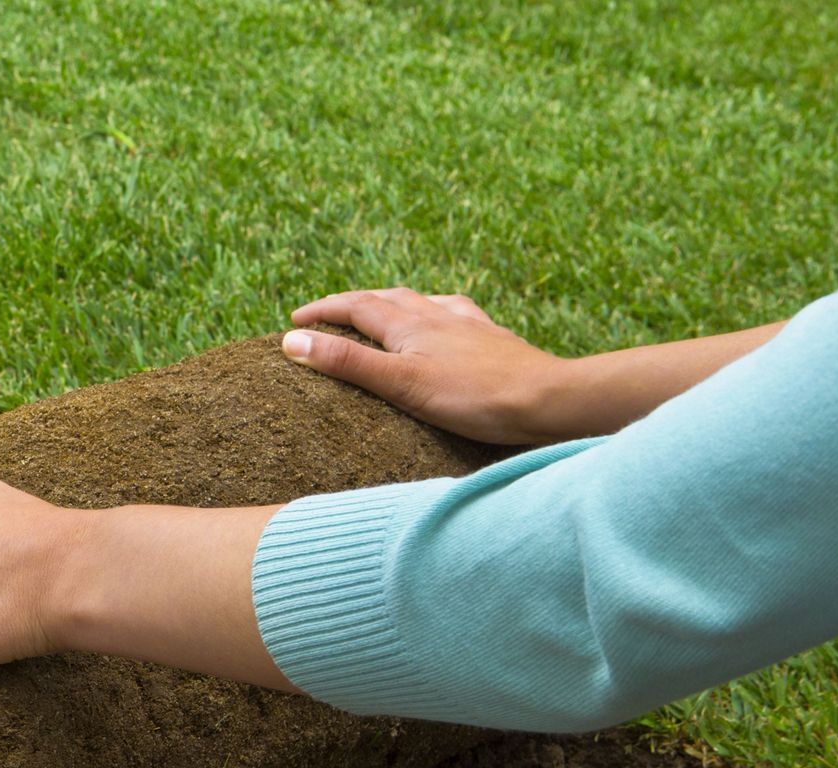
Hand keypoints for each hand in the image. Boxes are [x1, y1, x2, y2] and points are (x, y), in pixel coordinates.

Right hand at [283, 288, 573, 444]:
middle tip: (326, 314)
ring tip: (378, 310)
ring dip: (390, 303)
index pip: (354, 307)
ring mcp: (466, 324)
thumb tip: (292, 340)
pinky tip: (444, 317)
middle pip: (384, 298)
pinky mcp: (491, 338)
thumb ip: (345, 363)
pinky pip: (454, 314)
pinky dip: (433, 312)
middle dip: (350, 304)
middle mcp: (436, 314)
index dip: (322, 312)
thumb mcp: (398, 383)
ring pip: (419, 302)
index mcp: (408, 324)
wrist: (545, 399)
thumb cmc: (472, 396)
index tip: (294, 321)